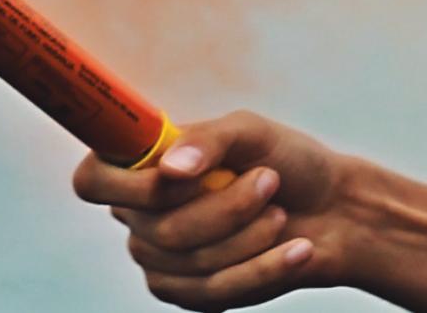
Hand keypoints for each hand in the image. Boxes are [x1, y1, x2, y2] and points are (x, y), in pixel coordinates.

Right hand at [72, 110, 363, 310]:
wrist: (334, 210)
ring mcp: (160, 259)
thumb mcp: (248, 131)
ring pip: (189, 261)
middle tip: (267, 180)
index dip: (129, 186)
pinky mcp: (191, 294)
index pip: (93, 181)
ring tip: (281, 214)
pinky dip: (263, 269)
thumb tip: (171, 169)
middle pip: (156, 227)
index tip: (183, 175)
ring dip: (248, 236)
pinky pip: (214, 292)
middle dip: (224, 207)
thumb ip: (206, 140)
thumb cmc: (285, 161)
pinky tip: (296, 249)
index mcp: (139, 166)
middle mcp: (138, 214)